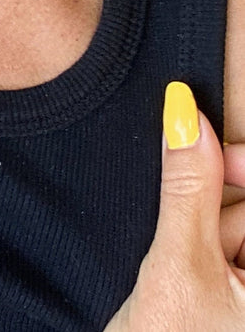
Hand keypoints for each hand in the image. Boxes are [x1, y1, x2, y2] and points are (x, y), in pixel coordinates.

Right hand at [105, 83, 244, 328]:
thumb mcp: (177, 267)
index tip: (212, 154)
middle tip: (195, 238)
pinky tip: (196, 287)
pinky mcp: (239, 304)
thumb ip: (187, 185)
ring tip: (191, 279)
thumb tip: (185, 110)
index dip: (243, 164)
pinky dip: (217, 257)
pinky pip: (238, 258)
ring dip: (218, 236)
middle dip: (227, 209)